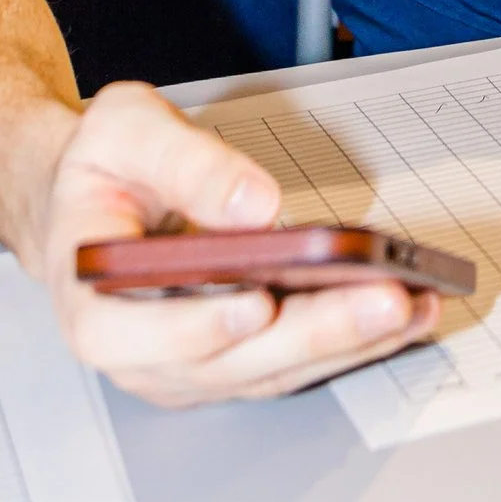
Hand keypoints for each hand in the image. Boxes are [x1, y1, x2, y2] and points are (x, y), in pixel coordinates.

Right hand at [26, 80, 442, 408]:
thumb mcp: (124, 131)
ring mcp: (187, 366)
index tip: (256, 303)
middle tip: (383, 299)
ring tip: (412, 303)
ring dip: (346, 342)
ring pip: (270, 370)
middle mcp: (138, 351)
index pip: (126, 335)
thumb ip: (184, 161)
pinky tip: (403, 310)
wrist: (95, 198)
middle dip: (312, 333)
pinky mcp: (232, 362)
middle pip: (224, 362)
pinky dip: (350, 339)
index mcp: (88, 298)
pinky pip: (292, 361)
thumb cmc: (105, 168)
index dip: (193, 328)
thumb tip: (254, 204)